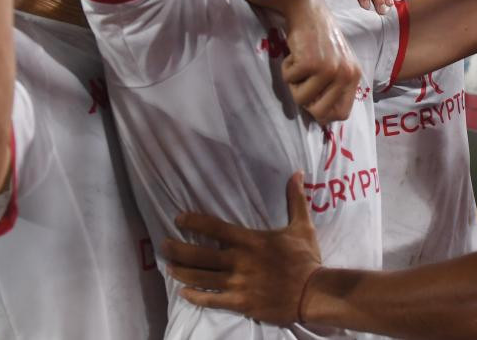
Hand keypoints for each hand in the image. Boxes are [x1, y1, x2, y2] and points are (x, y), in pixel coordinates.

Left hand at [165, 172, 321, 325]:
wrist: (313, 292)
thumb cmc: (306, 258)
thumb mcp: (303, 225)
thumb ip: (296, 199)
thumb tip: (298, 173)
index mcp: (251, 240)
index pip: (215, 228)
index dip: (193, 222)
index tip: (178, 219)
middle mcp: (239, 261)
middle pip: (200, 255)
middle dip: (178, 249)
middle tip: (164, 245)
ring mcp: (238, 283)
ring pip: (201, 278)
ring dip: (182, 272)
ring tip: (169, 268)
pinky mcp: (240, 302)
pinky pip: (211, 300)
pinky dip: (195, 297)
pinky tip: (183, 294)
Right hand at [281, 0, 362, 123]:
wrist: (308, 9)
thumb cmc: (320, 39)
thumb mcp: (338, 63)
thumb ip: (335, 88)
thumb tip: (325, 120)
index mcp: (354, 76)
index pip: (342, 114)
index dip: (323, 113)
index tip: (314, 102)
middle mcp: (345, 74)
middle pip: (319, 113)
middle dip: (305, 100)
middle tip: (304, 79)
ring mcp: (328, 69)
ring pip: (301, 99)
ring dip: (294, 83)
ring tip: (300, 63)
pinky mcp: (309, 63)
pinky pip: (289, 80)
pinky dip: (286, 69)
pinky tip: (294, 53)